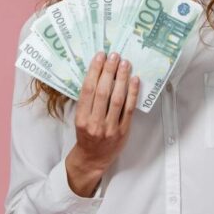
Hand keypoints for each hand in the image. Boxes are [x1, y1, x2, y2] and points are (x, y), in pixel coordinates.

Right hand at [73, 51, 139, 172]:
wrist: (93, 158)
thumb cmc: (86, 135)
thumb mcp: (80, 119)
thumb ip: (87, 101)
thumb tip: (97, 74)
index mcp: (82, 118)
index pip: (88, 90)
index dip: (94, 71)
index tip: (99, 57)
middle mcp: (95, 123)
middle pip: (103, 92)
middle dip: (108, 71)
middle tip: (114, 55)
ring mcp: (110, 128)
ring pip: (117, 99)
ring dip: (121, 78)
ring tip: (124, 63)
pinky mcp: (123, 131)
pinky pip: (129, 109)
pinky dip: (132, 93)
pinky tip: (134, 80)